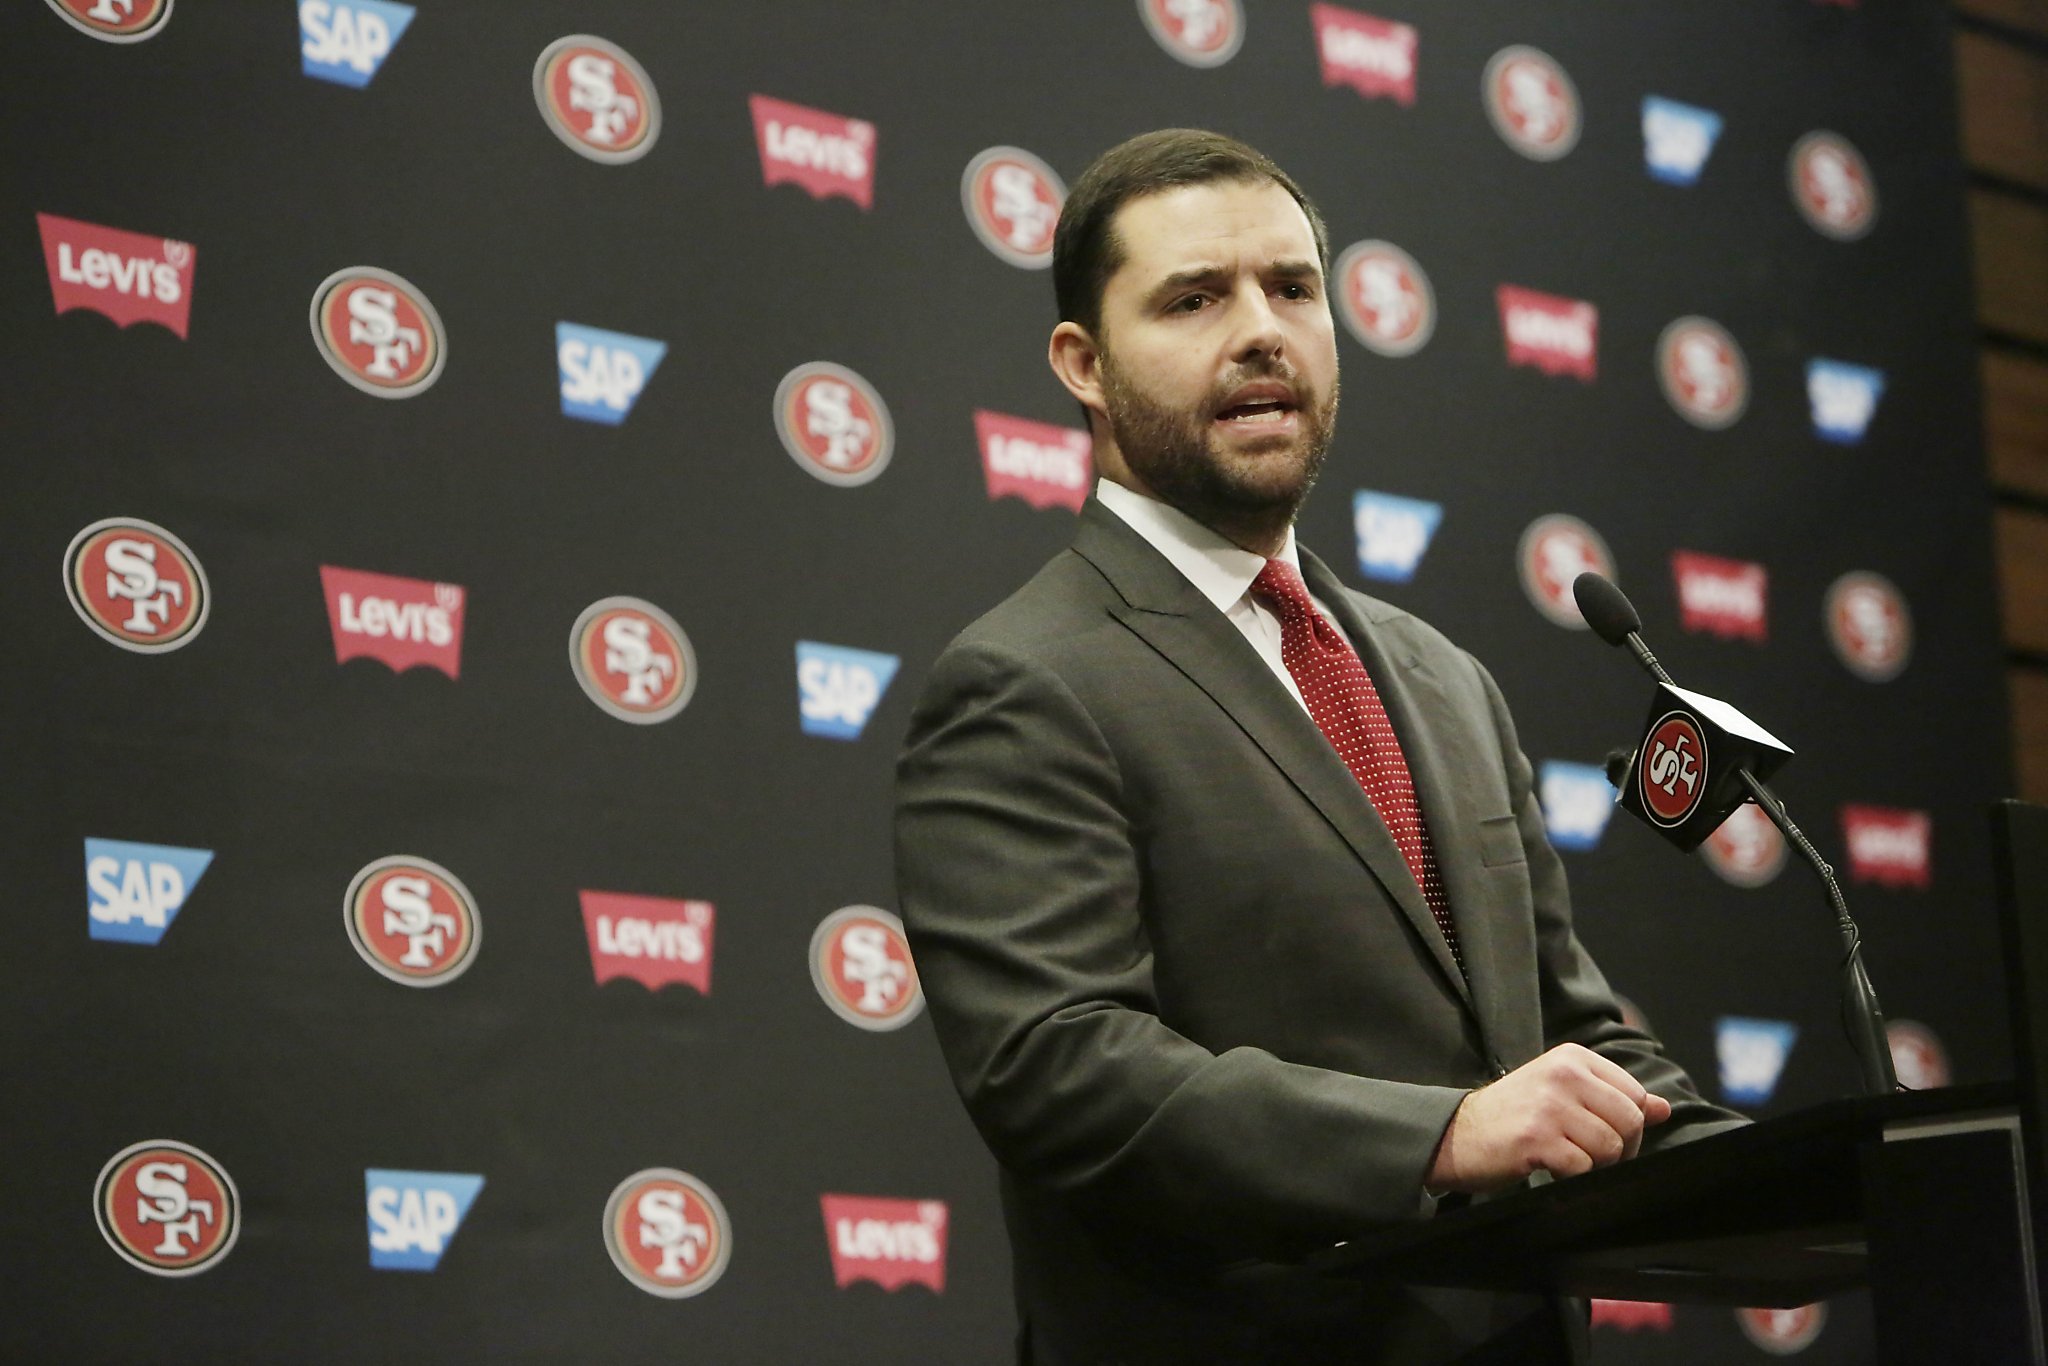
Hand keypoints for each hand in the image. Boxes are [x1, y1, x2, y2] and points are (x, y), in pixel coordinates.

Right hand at [1427, 1043, 1672, 1193]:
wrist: (1456, 1133)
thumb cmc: (1514, 1116)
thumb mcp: (1563, 1094)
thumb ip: (1613, 1098)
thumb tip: (1663, 1108)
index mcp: (1573, 1057)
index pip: (1636, 1094)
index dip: (1629, 1125)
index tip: (1602, 1134)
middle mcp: (1563, 1074)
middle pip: (1630, 1121)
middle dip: (1619, 1149)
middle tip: (1588, 1155)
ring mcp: (1549, 1105)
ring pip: (1610, 1147)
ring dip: (1594, 1165)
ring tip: (1565, 1158)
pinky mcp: (1537, 1138)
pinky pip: (1583, 1167)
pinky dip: (1572, 1176)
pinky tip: (1548, 1166)